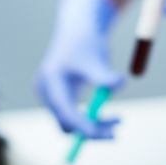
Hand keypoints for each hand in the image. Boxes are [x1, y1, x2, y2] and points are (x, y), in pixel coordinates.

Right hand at [35, 0, 123, 138]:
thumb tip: (119, 85)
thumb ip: (104, 74)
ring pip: (70, 122)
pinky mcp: (57, 98)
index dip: (83, 126)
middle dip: (91, 129)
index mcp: (51, 80)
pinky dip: (90, 118)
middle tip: (116, 132)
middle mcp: (46, 91)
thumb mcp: (96, 58)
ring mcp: (49, 96)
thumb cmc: (86, 42)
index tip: (103, 135)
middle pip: (66, 122)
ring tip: (119, 119)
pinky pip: (72, 116)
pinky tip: (106, 113)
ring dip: (94, 125)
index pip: (65, 111)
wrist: (76, 29)